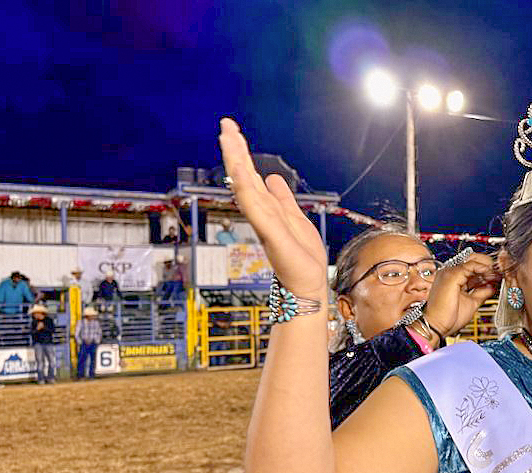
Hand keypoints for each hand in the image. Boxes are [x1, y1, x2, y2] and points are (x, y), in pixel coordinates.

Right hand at [218, 119, 326, 297]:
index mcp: (268, 208)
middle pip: (245, 176)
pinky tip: (241, 173)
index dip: (241, 153)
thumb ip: (283, 198)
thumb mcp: (296, 218)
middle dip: (236, 151)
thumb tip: (273, 178)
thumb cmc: (301, 259)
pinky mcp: (271, 235)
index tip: (231, 130)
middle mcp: (262, 214)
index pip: (251, 175)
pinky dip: (247, 191)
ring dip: (238, 163)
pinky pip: (257, 209)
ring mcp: (264, 224)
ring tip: (229, 139)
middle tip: (225, 125)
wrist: (306, 287)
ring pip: (247, 187)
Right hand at [422, 252, 499, 336]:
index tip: (496, 276)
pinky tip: (488, 274)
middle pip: (472, 258)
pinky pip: (471, 265)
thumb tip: (492, 286)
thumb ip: (481, 292)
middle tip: (497, 273)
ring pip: (472, 259)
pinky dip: (482, 268)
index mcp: (453, 278)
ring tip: (494, 275)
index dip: (485, 269)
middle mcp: (449, 272)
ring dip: (487, 266)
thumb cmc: (448, 318)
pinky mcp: (452, 275)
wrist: (437, 326)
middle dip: (487, 264)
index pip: (471, 266)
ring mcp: (449, 272)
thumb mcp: (471, 302)